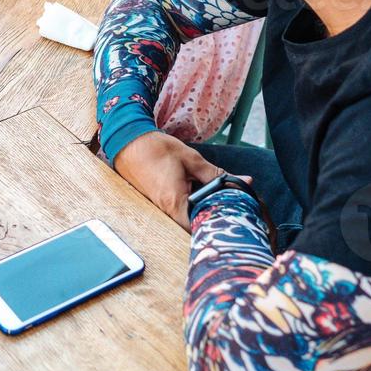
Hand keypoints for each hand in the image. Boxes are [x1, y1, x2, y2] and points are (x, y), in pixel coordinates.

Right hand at [114, 131, 236, 227]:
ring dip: (200, 209)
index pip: (198, 229)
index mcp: (175, 202)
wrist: (128, 141)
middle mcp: (165, 211)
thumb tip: (243, 181)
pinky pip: (177, 210)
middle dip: (211, 217)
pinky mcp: (158, 203)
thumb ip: (216, 174)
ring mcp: (160, 208)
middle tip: (226, 205)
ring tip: (212, 195)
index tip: (230, 218)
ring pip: (186, 218)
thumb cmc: (156, 149)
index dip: (215, 226)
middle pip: (194, 225)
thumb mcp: (192, 159)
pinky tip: (195, 190)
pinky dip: (190, 203)